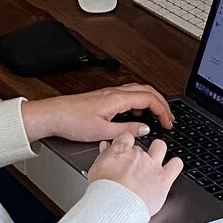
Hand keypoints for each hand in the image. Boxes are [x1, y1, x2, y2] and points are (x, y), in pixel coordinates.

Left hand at [21, 83, 174, 145]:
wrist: (53, 115)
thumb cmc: (72, 121)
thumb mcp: (102, 132)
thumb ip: (126, 131)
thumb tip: (145, 130)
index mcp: (117, 99)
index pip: (149, 99)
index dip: (163, 110)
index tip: (168, 123)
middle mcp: (114, 93)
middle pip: (147, 91)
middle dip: (162, 103)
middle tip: (169, 118)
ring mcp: (109, 94)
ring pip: (138, 91)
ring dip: (152, 101)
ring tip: (158, 115)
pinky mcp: (104, 98)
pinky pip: (129, 95)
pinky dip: (140, 103)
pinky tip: (137, 114)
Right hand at [86, 133, 183, 214]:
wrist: (116, 205)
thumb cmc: (104, 192)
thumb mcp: (96, 169)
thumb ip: (104, 156)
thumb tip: (106, 147)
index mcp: (121, 151)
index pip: (125, 137)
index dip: (125, 143)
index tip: (124, 149)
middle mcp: (138, 156)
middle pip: (141, 148)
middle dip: (138, 155)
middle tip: (134, 166)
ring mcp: (152, 166)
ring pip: (160, 147)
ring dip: (158, 150)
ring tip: (155, 159)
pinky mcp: (164, 179)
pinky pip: (176, 165)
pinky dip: (175, 164)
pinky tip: (172, 167)